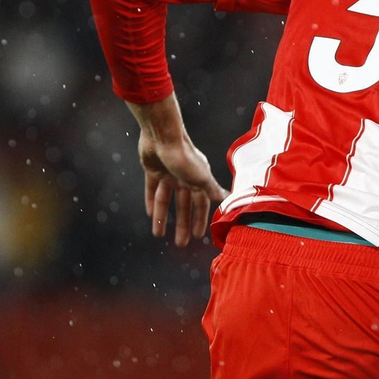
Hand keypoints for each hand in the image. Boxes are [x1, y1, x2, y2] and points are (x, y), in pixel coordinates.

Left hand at [128, 95, 226, 246]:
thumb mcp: (201, 177)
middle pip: (183, 205)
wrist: (162, 134)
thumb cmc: (185, 155)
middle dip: (182, 224)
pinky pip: (152, 189)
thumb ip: (212, 190)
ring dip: (163, 217)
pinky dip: (151, 201)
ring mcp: (169, 174)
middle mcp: (184, 177)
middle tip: (180, 243)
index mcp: (198, 179)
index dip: (199, 220)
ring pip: (166, 199)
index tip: (197, 236)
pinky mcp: (153, 170)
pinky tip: (150, 214)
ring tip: (158, 235)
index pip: (200, 204)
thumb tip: (228, 199)